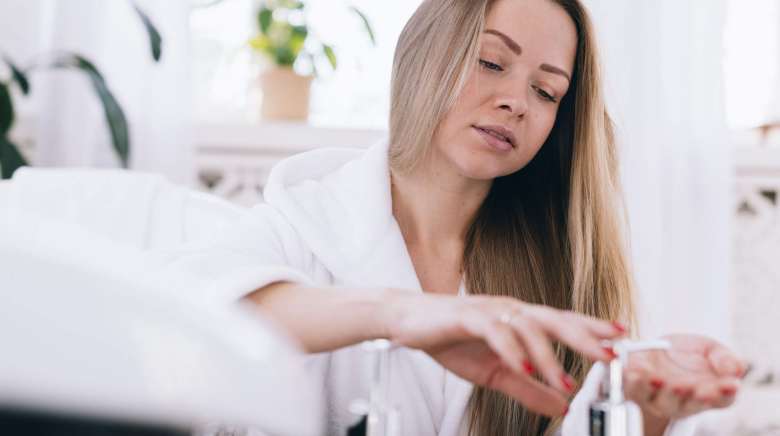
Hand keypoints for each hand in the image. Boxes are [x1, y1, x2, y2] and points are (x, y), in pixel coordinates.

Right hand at [384, 291, 626, 416]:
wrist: (409, 323)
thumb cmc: (450, 339)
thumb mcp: (494, 373)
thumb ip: (527, 388)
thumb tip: (560, 407)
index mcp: (519, 319)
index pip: (562, 321)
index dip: (592, 327)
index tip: (622, 336)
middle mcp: (510, 309)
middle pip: (554, 319)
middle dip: (585, 337)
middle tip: (608, 357)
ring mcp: (490, 310)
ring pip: (528, 327)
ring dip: (548, 356)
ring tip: (563, 381)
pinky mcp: (468, 316)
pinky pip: (495, 331)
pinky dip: (511, 349)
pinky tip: (522, 367)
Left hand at [623, 334, 745, 423]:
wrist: (657, 348)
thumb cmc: (688, 353)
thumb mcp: (711, 350)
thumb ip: (725, 359)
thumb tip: (734, 370)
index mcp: (709, 393)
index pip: (722, 399)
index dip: (726, 392)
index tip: (731, 384)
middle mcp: (684, 402)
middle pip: (690, 405)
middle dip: (689, 396)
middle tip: (689, 385)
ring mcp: (659, 398)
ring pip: (661, 402)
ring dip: (661, 392)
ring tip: (660, 379)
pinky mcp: (636, 389)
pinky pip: (634, 390)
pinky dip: (635, 382)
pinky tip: (638, 371)